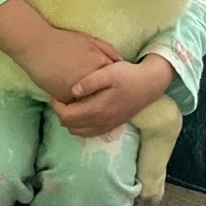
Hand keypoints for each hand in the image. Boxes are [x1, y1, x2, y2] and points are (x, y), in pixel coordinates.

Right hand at [22, 25, 120, 106]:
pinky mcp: (64, 99)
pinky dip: (77, 101)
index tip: (113, 78)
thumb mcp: (91, 40)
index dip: (113, 78)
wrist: (38, 48)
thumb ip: (108, 50)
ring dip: (91, 97)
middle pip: (104, 90)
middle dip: (105, 90)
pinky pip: (75, 104)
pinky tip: (76, 96)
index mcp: (100, 64)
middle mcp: (91, 80)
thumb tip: (120, 61)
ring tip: (90, 93)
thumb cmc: (65, 41)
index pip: (114, 77)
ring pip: (90, 100)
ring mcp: (77, 91)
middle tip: (103, 88)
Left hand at [54, 55, 173, 138]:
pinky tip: (84, 113)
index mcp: (97, 109)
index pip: (67, 116)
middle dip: (62, 113)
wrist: (150, 85)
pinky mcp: (110, 127)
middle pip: (69, 125)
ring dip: (70, 120)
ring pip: (77, 131)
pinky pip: (88, 133)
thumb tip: (72, 91)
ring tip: (72, 105)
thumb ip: (91, 81)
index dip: (57, 106)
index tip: (56, 94)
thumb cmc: (129, 76)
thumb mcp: (111, 71)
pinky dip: (80, 126)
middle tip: (62, 98)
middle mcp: (99, 122)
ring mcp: (105, 126)